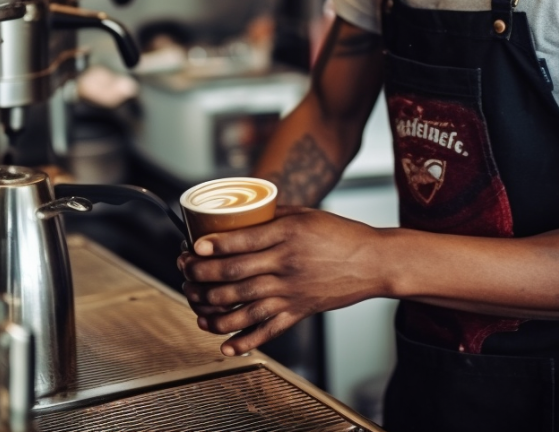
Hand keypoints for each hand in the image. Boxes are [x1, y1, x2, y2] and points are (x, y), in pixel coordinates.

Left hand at [177, 206, 382, 354]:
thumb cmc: (340, 234)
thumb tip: (244, 214)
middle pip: (235, 274)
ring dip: (213, 309)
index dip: (213, 246)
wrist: (372, 262)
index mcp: (287, 235)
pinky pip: (267, 330)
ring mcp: (292, 292)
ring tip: (196, 305)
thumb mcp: (306, 214)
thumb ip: (274, 216)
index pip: (242, 242)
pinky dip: (243, 341)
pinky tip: (224, 344)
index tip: (193, 246)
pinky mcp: (299, 312)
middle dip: (203, 274)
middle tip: (186, 271)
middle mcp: (286, 265)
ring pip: (244, 305)